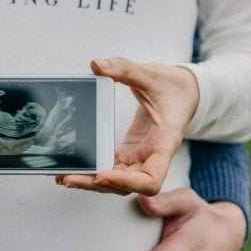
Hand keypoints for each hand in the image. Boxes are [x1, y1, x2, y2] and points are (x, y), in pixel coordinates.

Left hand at [57, 58, 198, 195]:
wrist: (185, 91)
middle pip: (127, 185)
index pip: (151, 179)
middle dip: (97, 184)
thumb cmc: (174, 86)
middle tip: (69, 178)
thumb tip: (97, 65)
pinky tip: (74, 169)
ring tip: (65, 177)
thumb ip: (125, 69)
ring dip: (92, 182)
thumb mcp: (153, 74)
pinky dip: (94, 172)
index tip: (102, 174)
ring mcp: (141, 157)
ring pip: (117, 181)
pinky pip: (112, 168)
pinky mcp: (130, 153)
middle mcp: (153, 157)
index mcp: (165, 142)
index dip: (127, 182)